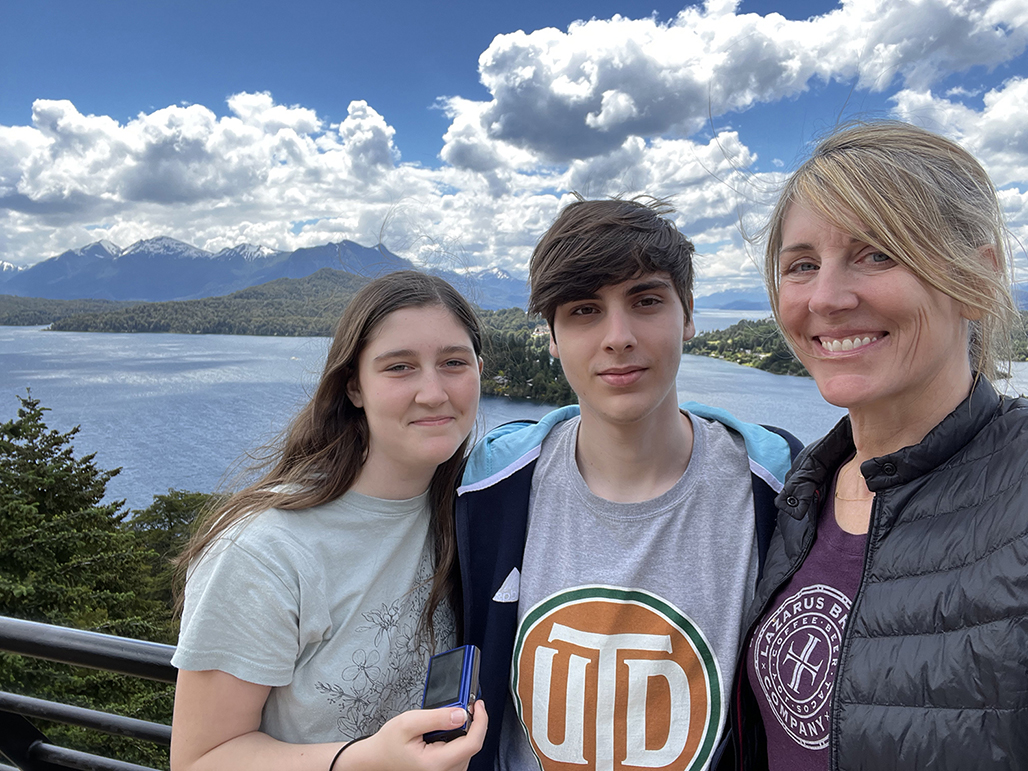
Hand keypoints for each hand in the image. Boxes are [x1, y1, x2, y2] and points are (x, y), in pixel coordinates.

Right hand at [337, 700, 487, 770]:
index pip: (473, 743)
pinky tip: (446, 731)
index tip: (478, 704)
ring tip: (449, 719)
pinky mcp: (444, 770)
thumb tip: (461, 713)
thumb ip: (437, 717)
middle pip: (472, 745)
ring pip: (468, 749)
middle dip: (471, 723)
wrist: (377, 759)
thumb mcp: (409, 723)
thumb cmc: (388, 744)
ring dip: (465, 731)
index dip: (481, 720)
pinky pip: (460, 754)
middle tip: (462, 705)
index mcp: (437, 763)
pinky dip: (458, 739)